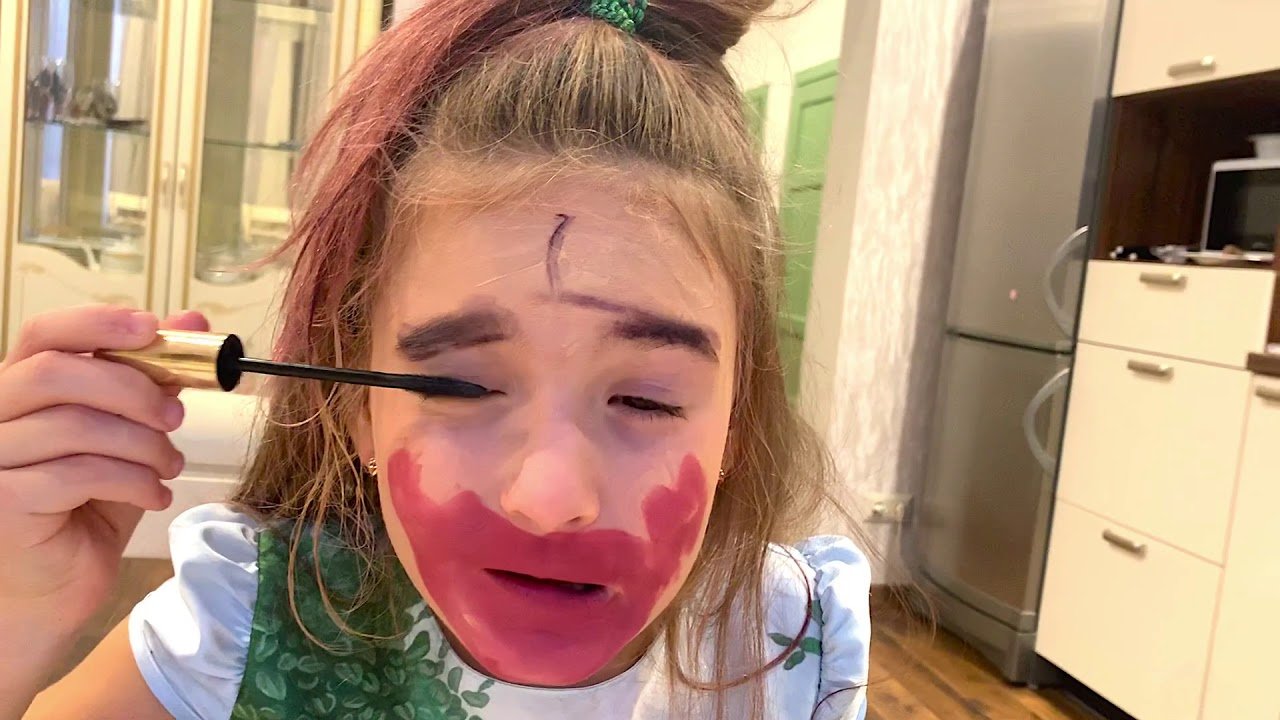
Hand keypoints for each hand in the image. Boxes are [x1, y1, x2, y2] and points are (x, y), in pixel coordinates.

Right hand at [0, 306, 208, 650]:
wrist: (55, 590)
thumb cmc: (86, 507)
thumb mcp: (126, 433)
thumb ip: (150, 379)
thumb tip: (191, 322)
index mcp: (17, 388)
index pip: (44, 334)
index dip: (100, 323)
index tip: (155, 329)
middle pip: (58, 373)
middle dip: (133, 389)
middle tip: (176, 416)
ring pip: (75, 425)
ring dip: (143, 445)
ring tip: (169, 466)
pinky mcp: (3, 501)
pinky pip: (78, 473)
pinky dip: (132, 481)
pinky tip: (154, 496)